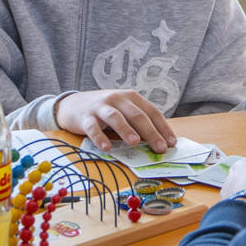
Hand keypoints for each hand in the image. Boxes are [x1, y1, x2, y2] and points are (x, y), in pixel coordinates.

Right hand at [55, 89, 176, 152]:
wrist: (73, 104)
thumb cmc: (105, 111)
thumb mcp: (123, 112)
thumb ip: (138, 124)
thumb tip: (158, 142)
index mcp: (131, 97)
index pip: (152, 112)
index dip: (163, 127)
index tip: (172, 143)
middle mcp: (118, 98)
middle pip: (137, 115)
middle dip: (151, 132)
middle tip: (160, 148)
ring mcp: (101, 106)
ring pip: (116, 117)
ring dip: (126, 130)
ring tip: (135, 142)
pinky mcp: (85, 116)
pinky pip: (93, 127)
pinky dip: (99, 137)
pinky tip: (106, 147)